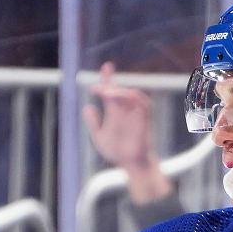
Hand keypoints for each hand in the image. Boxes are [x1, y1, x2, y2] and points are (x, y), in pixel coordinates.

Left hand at [83, 62, 174, 206]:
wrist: (131, 165)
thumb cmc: (117, 152)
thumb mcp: (99, 137)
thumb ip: (93, 123)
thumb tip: (87, 107)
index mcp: (115, 111)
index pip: (111, 90)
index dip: (109, 78)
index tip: (107, 67)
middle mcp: (125, 110)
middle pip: (119, 90)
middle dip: (110, 85)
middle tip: (99, 90)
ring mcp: (136, 114)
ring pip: (132, 95)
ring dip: (120, 92)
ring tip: (108, 94)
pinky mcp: (145, 121)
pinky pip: (145, 106)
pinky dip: (137, 99)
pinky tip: (128, 96)